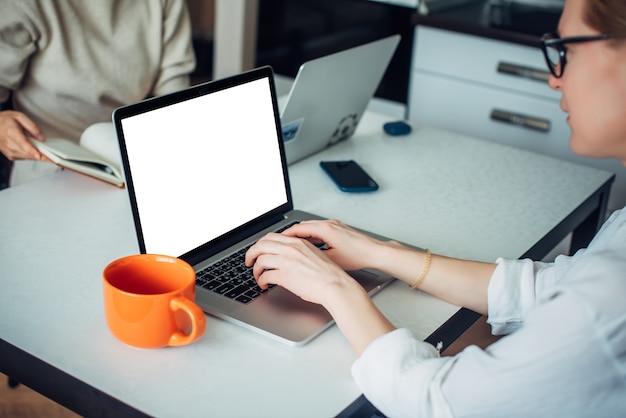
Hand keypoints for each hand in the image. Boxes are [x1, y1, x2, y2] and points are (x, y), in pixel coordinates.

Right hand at [0, 110, 44, 159]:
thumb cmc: (4, 120)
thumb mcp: (19, 116)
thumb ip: (32, 126)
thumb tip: (42, 138)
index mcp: (11, 132)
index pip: (23, 144)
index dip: (32, 151)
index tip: (39, 155)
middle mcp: (9, 144)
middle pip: (28, 153)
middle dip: (42, 155)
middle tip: (55, 157)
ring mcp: (8, 151)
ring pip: (28, 157)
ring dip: (38, 156)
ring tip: (48, 154)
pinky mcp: (10, 156)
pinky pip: (24, 158)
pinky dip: (31, 155)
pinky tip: (36, 151)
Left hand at [245, 222, 396, 354]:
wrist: (335, 285)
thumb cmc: (328, 274)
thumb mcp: (313, 254)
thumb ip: (298, 252)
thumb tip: (287, 256)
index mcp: (297, 242)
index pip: (271, 237)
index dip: (260, 244)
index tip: (258, 251)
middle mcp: (290, 249)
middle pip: (260, 245)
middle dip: (251, 254)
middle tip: (248, 262)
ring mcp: (286, 261)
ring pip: (259, 260)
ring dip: (255, 270)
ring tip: (257, 276)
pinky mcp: (284, 275)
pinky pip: (264, 276)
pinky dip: (261, 280)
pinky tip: (264, 284)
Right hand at [280, 219, 385, 271]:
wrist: (375, 252)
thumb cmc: (357, 256)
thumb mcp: (332, 259)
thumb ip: (314, 257)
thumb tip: (301, 261)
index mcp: (325, 229)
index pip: (299, 228)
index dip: (286, 234)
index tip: (276, 240)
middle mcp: (329, 224)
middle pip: (303, 225)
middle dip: (291, 233)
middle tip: (281, 242)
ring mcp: (334, 225)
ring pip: (312, 226)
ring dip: (302, 234)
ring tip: (293, 244)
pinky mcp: (339, 229)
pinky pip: (320, 229)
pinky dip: (312, 235)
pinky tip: (310, 244)